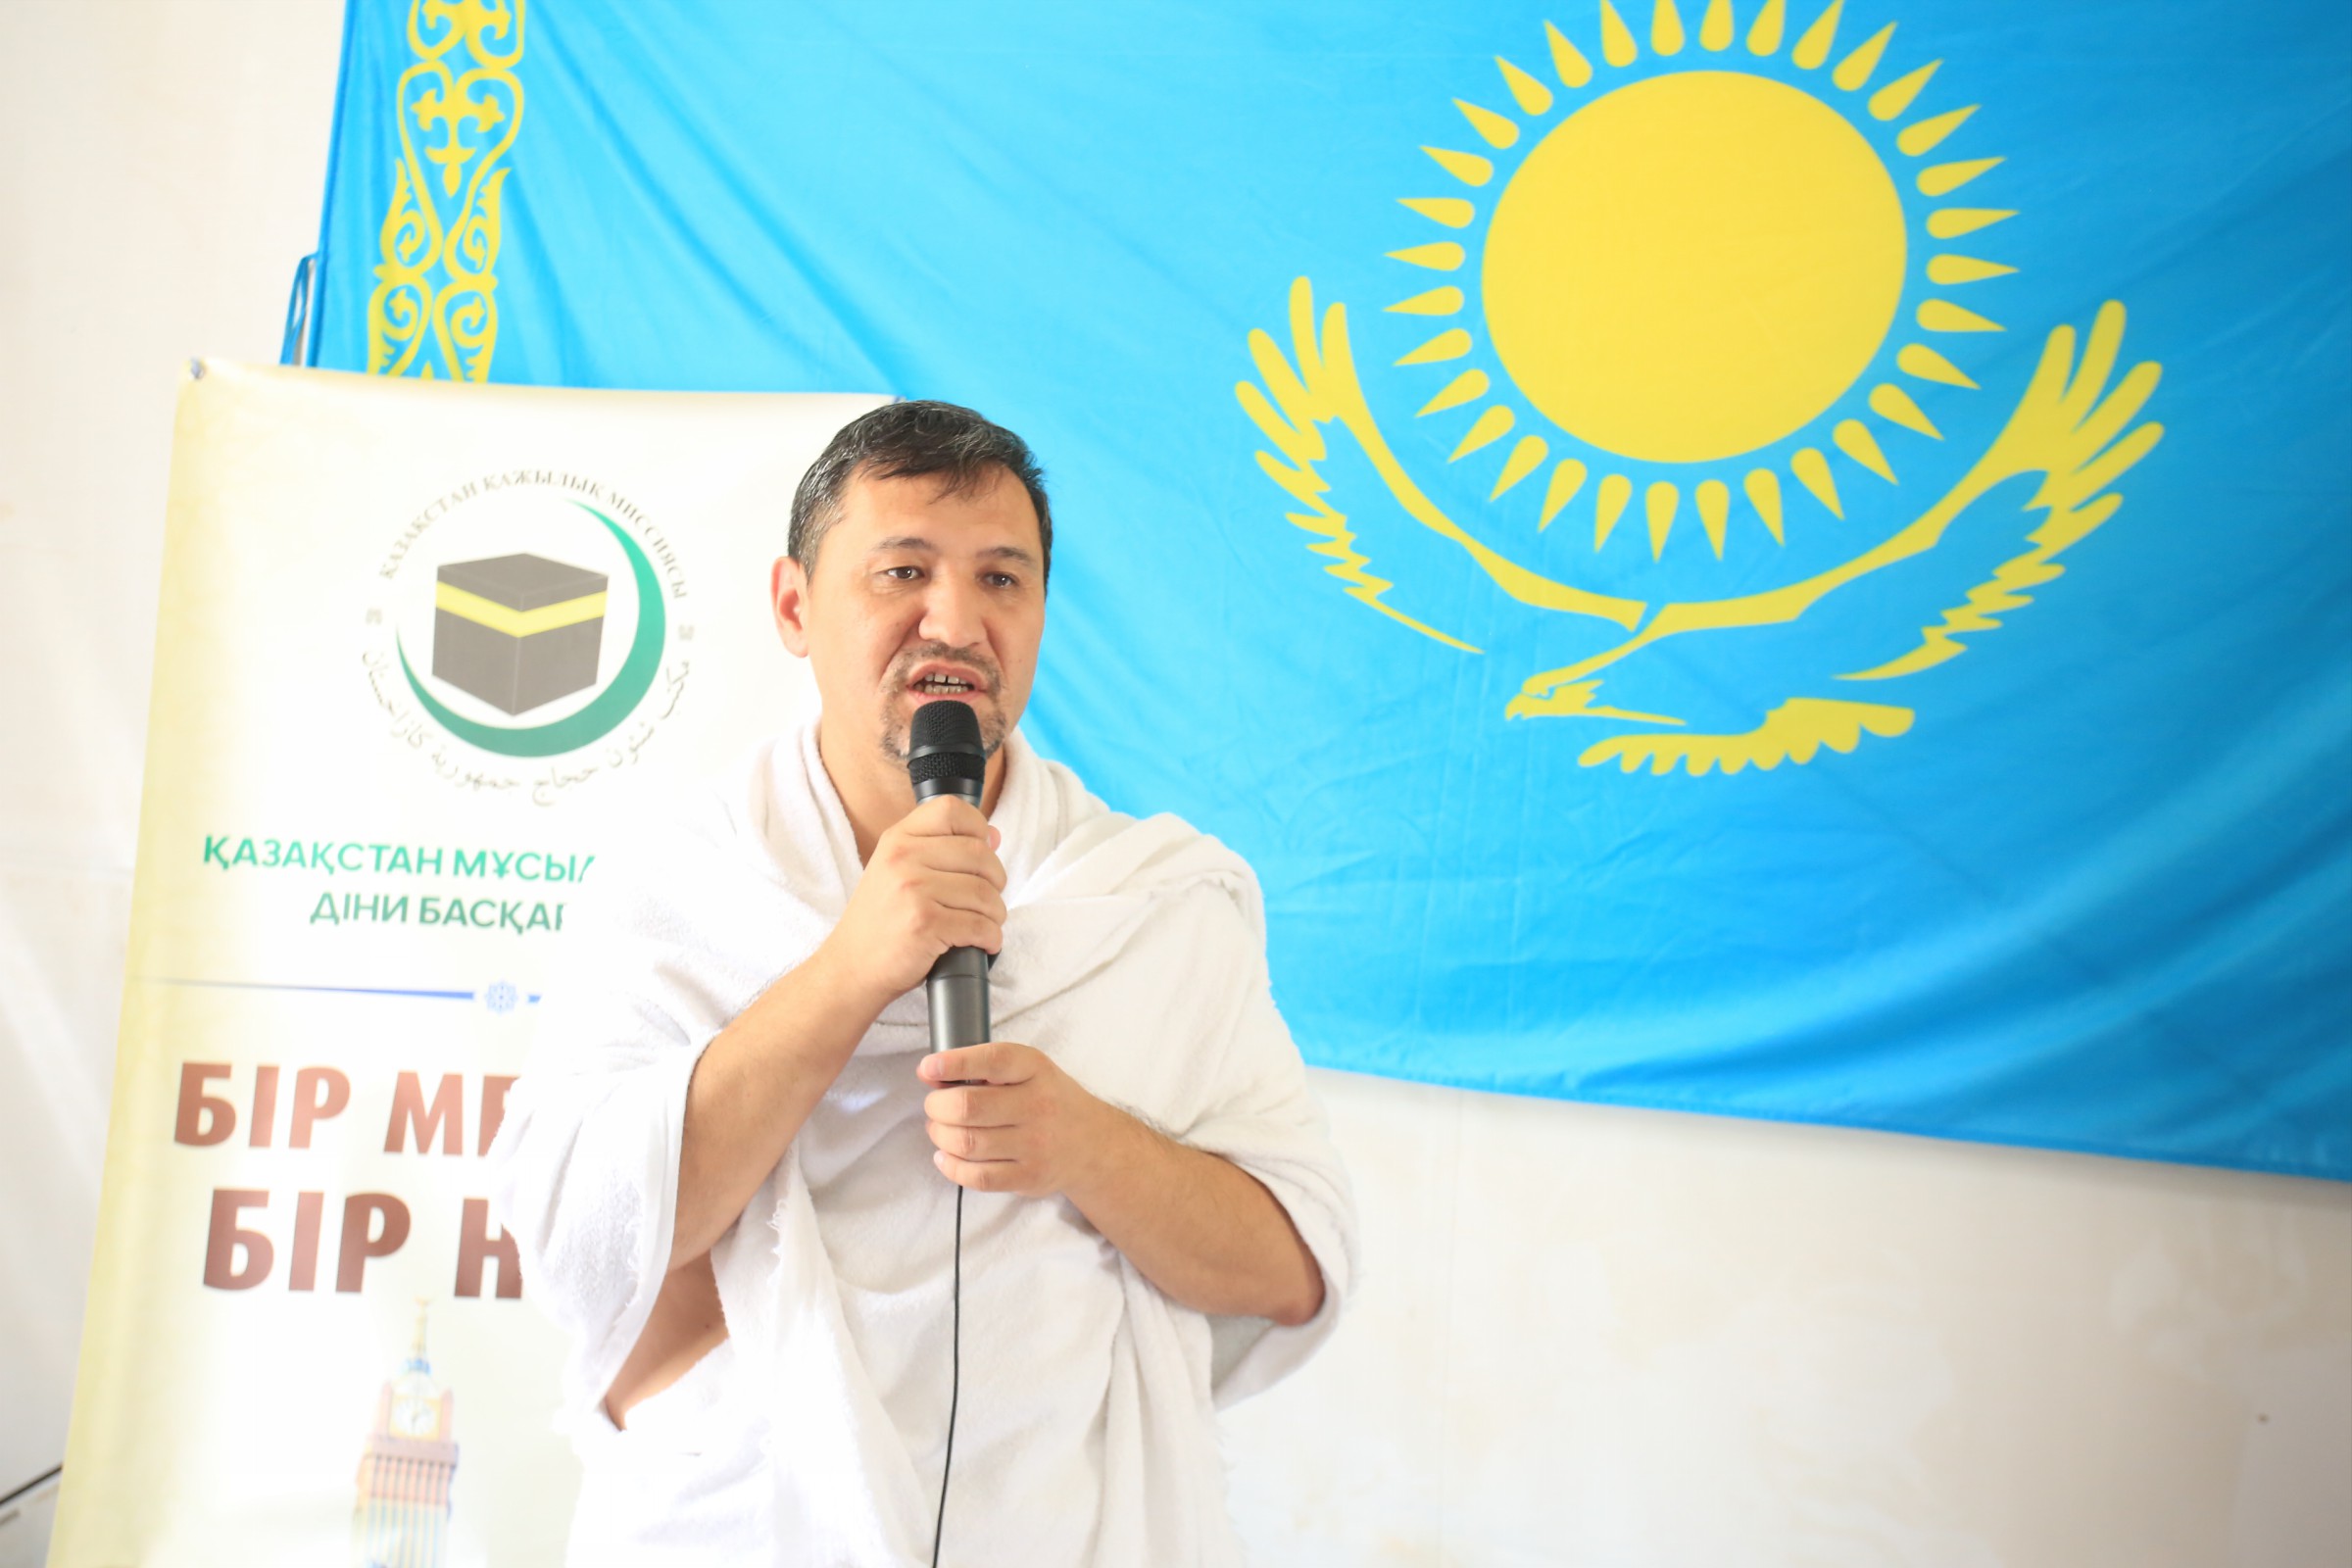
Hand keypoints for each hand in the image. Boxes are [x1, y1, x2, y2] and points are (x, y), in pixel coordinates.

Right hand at [819, 796, 1004, 1010]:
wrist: (850, 967)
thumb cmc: (880, 922)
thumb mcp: (897, 872)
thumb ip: (940, 850)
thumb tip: (993, 835)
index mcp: (897, 839)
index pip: (951, 810)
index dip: (978, 827)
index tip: (984, 850)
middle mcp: (903, 858)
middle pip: (979, 854)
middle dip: (996, 881)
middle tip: (987, 900)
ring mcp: (913, 890)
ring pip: (985, 893)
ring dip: (995, 914)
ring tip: (985, 925)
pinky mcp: (925, 924)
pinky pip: (979, 925)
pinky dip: (990, 938)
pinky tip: (983, 944)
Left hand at [919, 1042, 1127, 1198]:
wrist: (1092, 1143)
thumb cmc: (1048, 1100)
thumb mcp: (1028, 1070)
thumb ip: (984, 1067)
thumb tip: (930, 1073)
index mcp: (1035, 1069)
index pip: (992, 1060)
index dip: (954, 1063)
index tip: (927, 1068)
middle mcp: (1038, 1106)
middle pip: (968, 1107)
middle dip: (937, 1106)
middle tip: (934, 1106)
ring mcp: (1035, 1145)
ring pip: (966, 1143)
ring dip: (940, 1135)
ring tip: (940, 1129)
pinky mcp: (1028, 1177)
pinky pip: (976, 1177)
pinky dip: (951, 1166)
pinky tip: (946, 1155)